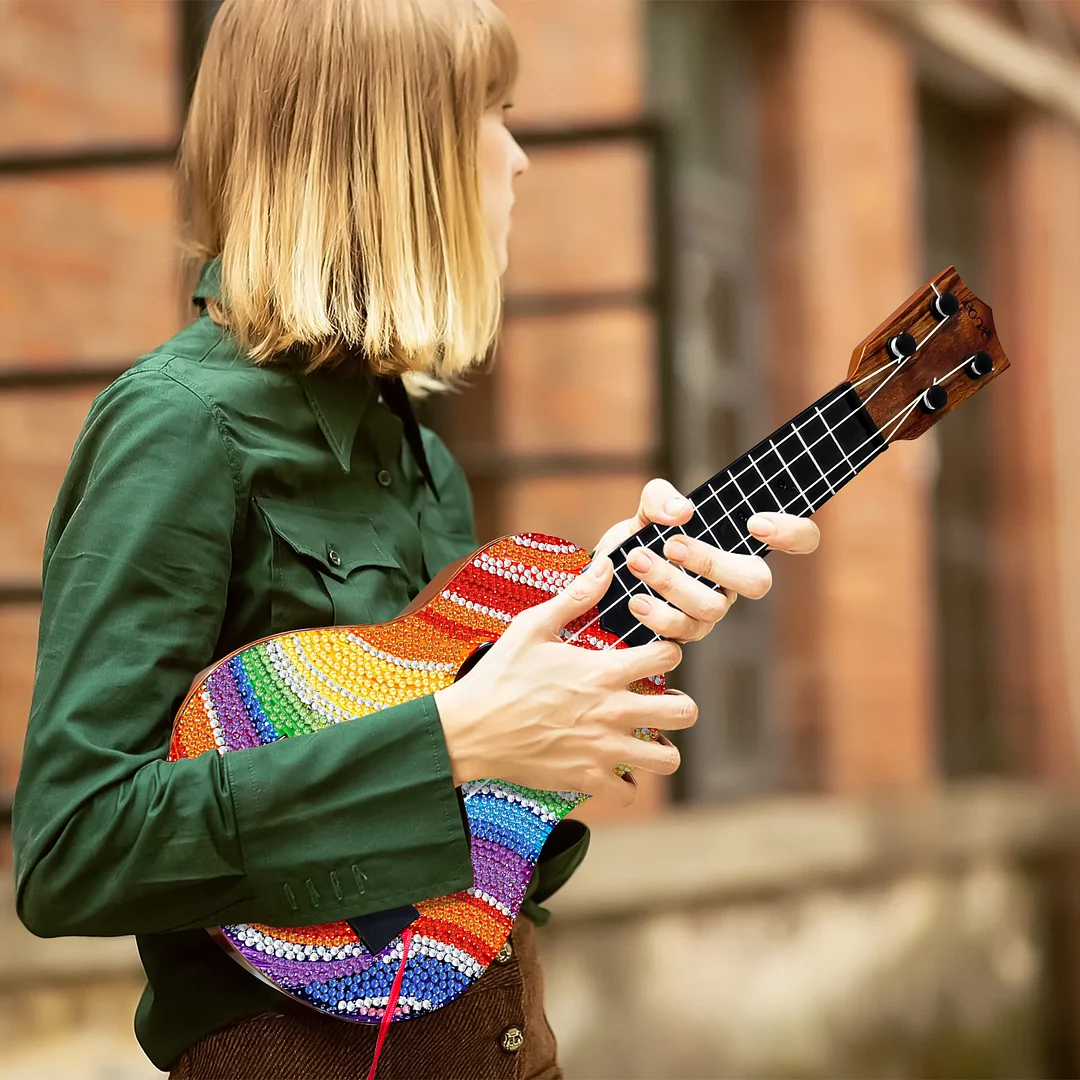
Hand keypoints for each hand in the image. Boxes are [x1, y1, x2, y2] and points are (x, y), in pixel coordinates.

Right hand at [434, 555, 695, 804]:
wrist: (469, 730)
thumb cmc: (499, 675)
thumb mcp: (532, 627)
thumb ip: (575, 596)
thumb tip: (605, 564)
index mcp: (604, 671)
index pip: (669, 656)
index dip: (667, 651)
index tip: (654, 656)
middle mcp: (614, 711)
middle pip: (685, 712)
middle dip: (680, 705)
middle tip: (660, 703)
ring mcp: (604, 750)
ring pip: (668, 760)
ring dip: (662, 749)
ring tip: (646, 740)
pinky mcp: (587, 780)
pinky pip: (630, 794)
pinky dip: (627, 785)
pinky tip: (615, 770)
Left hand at [593, 478, 819, 642]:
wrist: (609, 575)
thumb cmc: (642, 538)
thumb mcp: (647, 509)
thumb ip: (661, 498)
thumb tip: (682, 512)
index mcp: (740, 543)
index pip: (799, 538)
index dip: (793, 533)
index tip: (754, 523)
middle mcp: (735, 579)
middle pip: (758, 581)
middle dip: (714, 563)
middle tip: (672, 545)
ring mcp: (713, 609)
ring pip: (713, 607)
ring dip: (671, 583)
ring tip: (638, 561)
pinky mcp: (686, 634)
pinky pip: (682, 632)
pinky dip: (656, 614)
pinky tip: (635, 598)